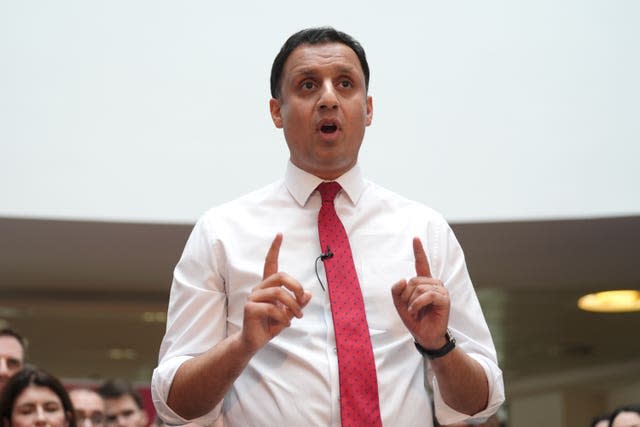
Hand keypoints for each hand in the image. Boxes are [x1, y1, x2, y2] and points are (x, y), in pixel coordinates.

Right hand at [241, 233, 311, 352]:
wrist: (255, 341)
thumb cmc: (271, 325)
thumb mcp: (288, 314)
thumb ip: (298, 304)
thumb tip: (309, 294)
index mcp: (268, 286)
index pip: (270, 263)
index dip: (274, 248)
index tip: (279, 234)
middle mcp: (259, 288)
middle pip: (280, 276)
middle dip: (296, 286)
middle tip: (302, 300)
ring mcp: (253, 298)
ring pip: (278, 293)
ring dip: (293, 305)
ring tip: (297, 316)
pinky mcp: (250, 308)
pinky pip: (272, 308)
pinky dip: (284, 317)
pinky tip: (286, 323)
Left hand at [391, 237, 449, 348]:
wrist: (425, 336)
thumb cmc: (414, 319)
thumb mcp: (399, 304)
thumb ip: (396, 290)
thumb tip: (403, 279)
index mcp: (423, 283)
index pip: (421, 263)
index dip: (418, 251)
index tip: (415, 238)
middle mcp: (433, 283)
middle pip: (412, 280)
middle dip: (406, 296)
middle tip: (410, 308)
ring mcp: (440, 290)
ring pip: (418, 287)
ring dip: (411, 302)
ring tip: (414, 312)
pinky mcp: (444, 298)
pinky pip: (426, 295)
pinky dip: (417, 304)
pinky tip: (416, 311)